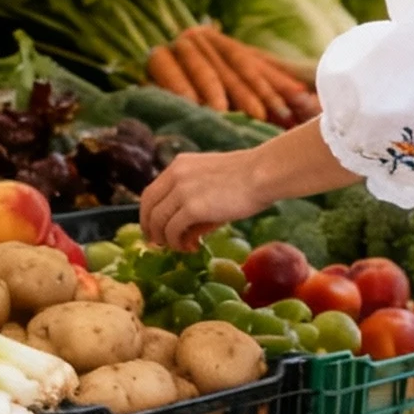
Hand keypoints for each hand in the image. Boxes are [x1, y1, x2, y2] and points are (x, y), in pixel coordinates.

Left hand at [140, 147, 264, 250]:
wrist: (264, 173)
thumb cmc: (249, 178)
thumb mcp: (213, 182)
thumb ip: (194, 200)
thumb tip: (185, 234)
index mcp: (179, 165)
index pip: (151, 191)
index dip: (148, 213)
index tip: (154, 228)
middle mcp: (175, 175)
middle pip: (148, 206)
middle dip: (150, 228)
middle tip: (156, 243)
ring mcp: (182, 191)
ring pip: (159, 221)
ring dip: (165, 239)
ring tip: (178, 248)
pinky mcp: (192, 207)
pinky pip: (173, 230)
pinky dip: (177, 243)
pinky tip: (190, 247)